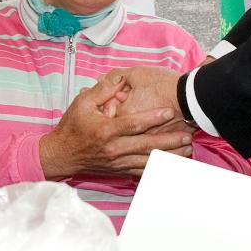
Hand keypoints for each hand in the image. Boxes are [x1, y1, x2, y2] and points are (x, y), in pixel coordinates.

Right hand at [40, 74, 192, 178]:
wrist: (62, 155)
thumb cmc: (72, 127)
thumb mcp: (82, 103)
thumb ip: (102, 90)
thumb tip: (118, 79)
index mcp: (105, 130)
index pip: (133, 124)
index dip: (152, 118)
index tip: (169, 112)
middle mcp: (113, 148)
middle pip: (146, 145)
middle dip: (168, 140)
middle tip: (187, 134)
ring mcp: (117, 162)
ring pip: (147, 161)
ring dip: (168, 156)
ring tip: (186, 150)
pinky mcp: (119, 170)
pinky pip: (141, 171)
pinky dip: (157, 169)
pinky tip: (171, 165)